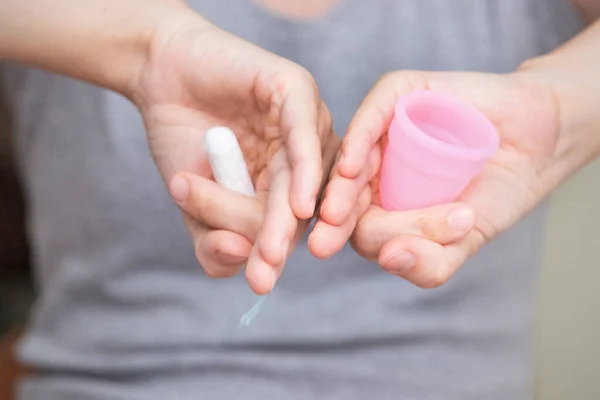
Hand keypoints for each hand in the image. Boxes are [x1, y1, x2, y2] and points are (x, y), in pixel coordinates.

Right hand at [133, 14, 338, 293]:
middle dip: (281, 242)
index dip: (281, 254)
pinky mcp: (297, 91)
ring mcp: (306, 124)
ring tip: (269, 250)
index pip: (294, 228)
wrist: (158, 75)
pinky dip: (304, 170)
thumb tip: (241, 257)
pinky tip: (299, 204)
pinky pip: (304, 135)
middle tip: (262, 274)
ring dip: (284, 218)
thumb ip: (213, 238)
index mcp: (288, 185)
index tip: (261, 281)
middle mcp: (305, 158)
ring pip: (300, 180)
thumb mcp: (192, 202)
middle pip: (302, 209)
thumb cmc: (182, 138)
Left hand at [310, 70, 561, 287]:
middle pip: (344, 195)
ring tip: (336, 215)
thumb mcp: (465, 239)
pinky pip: (372, 117)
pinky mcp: (400, 95)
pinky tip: (352, 168)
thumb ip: (431, 261)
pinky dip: (360, 142)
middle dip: (334, 221)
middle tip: (324, 241)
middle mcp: (377, 167)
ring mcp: (385, 130)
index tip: (330, 252)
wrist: (541, 140)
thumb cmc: (496, 191)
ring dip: (342, 191)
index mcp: (383, 203)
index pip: (355, 224)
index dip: (345, 238)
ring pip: (353, 163)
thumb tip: (390, 260)